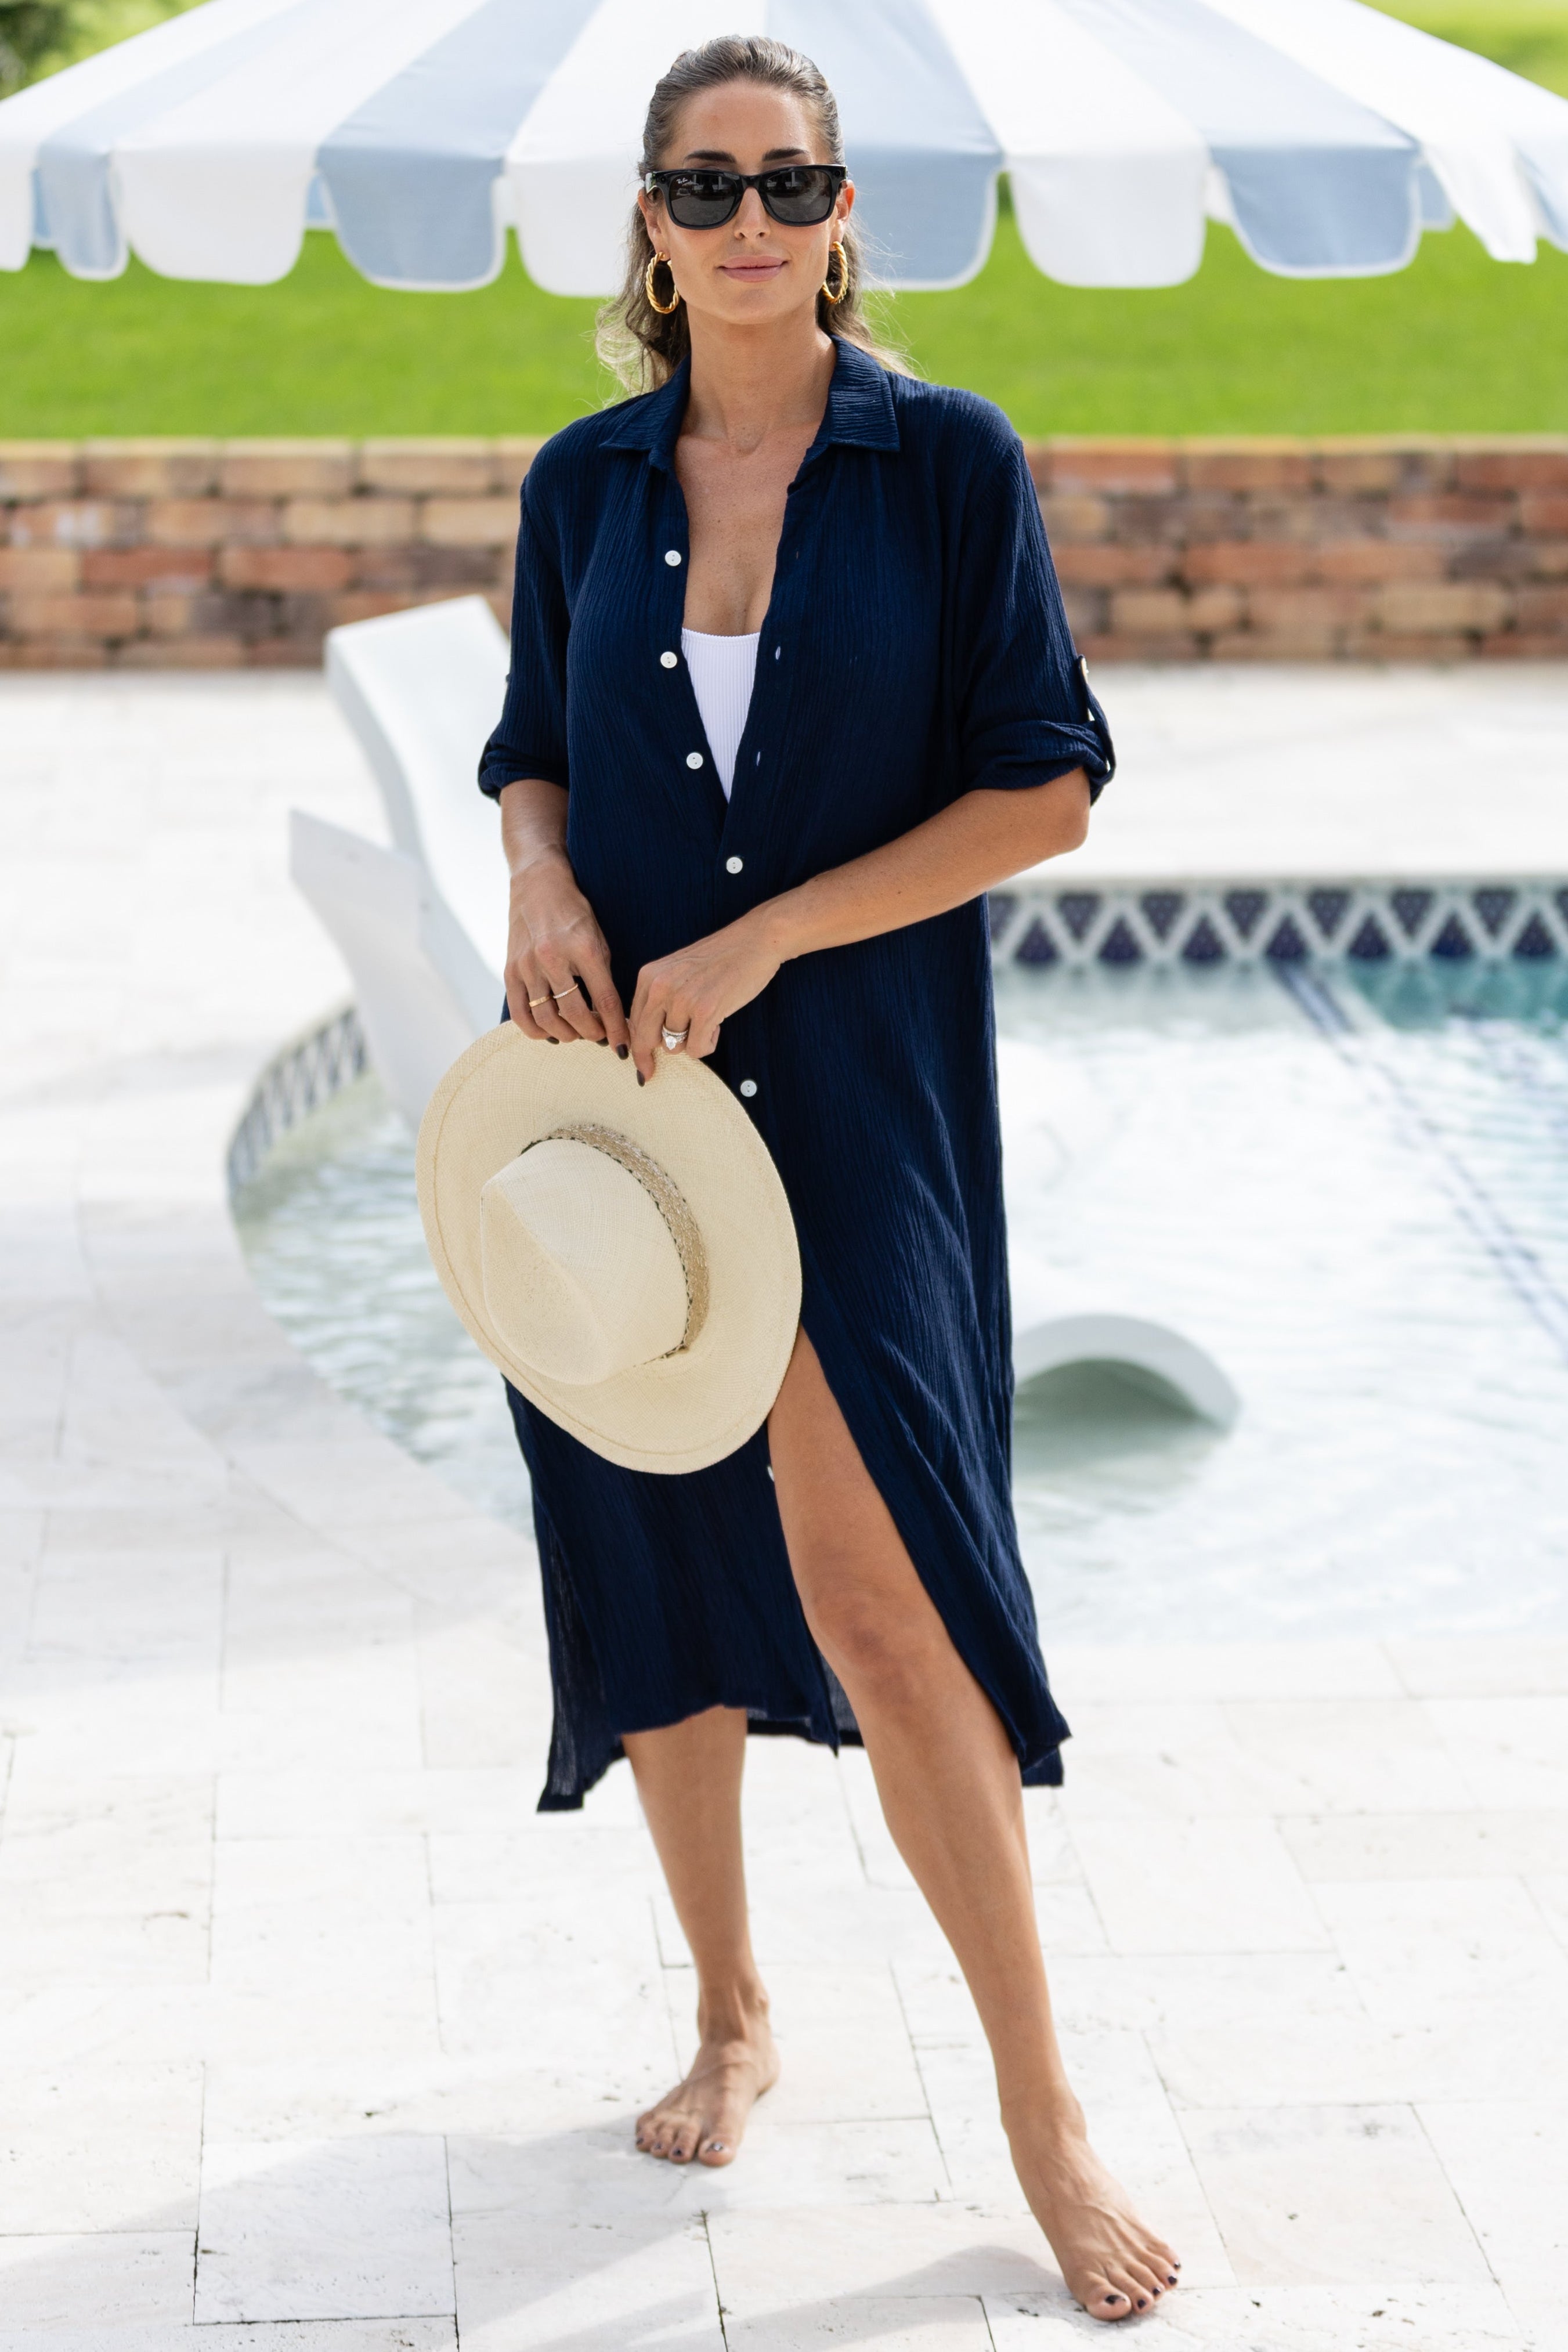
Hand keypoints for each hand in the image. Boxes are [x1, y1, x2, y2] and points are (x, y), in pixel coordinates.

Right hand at [504, 846, 629, 1053]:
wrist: (538, 884)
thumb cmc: (575, 913)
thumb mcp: (599, 938)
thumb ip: (603, 976)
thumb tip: (610, 1017)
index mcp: (584, 948)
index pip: (605, 1000)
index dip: (616, 1029)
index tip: (624, 1047)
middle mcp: (554, 957)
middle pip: (576, 1014)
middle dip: (592, 1034)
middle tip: (600, 1038)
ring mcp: (528, 965)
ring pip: (547, 1018)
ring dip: (566, 1034)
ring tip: (576, 1034)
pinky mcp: (510, 970)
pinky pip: (519, 1013)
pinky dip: (535, 1031)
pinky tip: (549, 1033)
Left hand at [629, 913, 781, 1081]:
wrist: (754, 941)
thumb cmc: (720, 958)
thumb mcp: (677, 972)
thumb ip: (660, 999)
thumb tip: (648, 1039)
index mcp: (649, 976)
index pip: (633, 1021)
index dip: (636, 1047)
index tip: (639, 1065)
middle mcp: (660, 987)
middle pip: (646, 1039)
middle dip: (648, 1058)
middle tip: (649, 1074)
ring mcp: (682, 999)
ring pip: (674, 1047)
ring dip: (692, 1041)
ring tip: (708, 1021)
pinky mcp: (705, 1011)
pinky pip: (697, 1050)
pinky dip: (709, 1043)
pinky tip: (719, 1024)